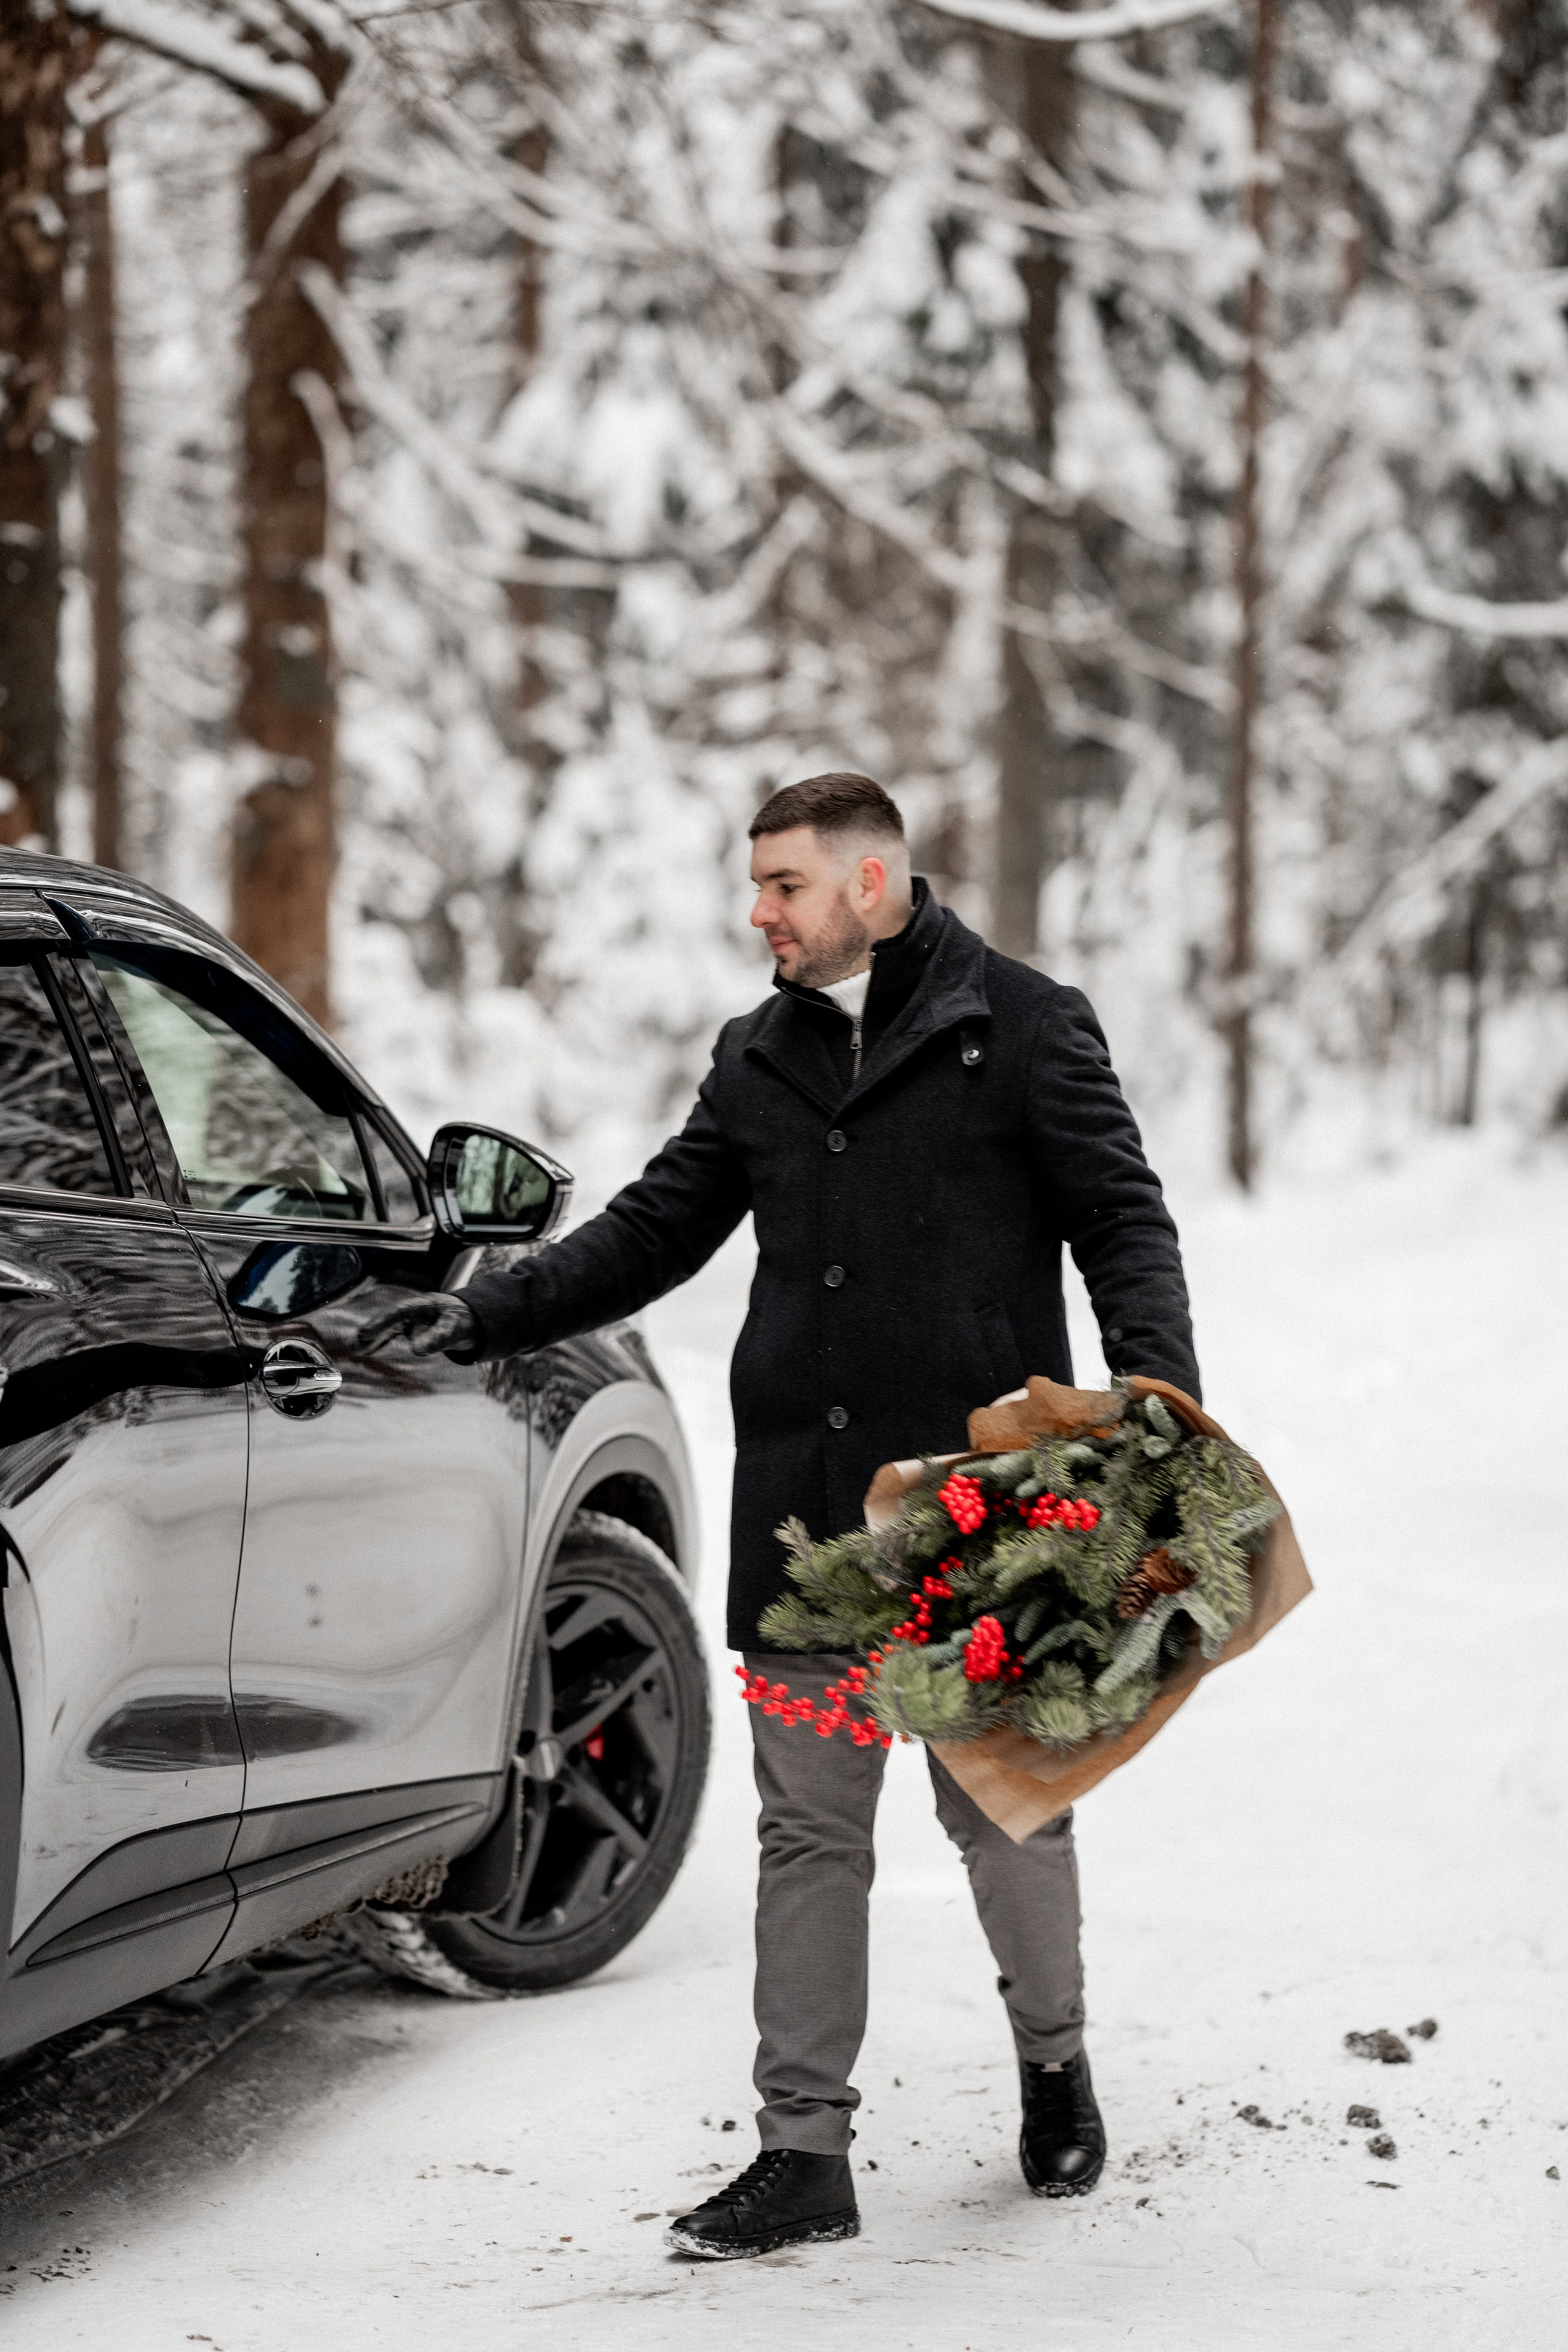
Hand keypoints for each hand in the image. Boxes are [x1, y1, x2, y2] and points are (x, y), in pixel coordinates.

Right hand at [359, 1291, 480, 1357]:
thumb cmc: (464, 1321)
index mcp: (423, 1305)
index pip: (398, 1312)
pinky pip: (394, 1335)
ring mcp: (413, 1319)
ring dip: (375, 1338)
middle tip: (355, 1344)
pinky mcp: (413, 1328)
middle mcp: (414, 1311)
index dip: (381, 1322)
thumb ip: (437, 1339)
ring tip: (358, 1350)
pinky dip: (383, 1342)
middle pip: (389, 1320)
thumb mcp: (453, 1329)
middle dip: (372, 1331)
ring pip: (389, 1328)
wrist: (473, 1318)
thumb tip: (416, 1351)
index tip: (366, 1333)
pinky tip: (371, 1351)